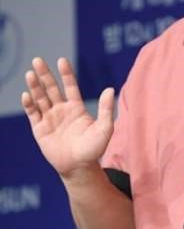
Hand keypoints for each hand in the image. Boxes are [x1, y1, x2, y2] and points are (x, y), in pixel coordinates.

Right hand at [21, 57, 114, 177]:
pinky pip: (33, 114)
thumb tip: (110, 89)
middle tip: (38, 60)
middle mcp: (61, 110)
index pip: (70, 86)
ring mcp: (50, 119)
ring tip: (30, 73)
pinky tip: (27, 95)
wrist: (79, 168)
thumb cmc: (94, 149)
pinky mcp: (40, 129)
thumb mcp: (105, 128)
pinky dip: (29, 104)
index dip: (66, 74)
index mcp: (76, 108)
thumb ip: (106, 109)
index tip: (61, 60)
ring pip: (40, 98)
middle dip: (44, 75)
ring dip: (35, 86)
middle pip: (51, 89)